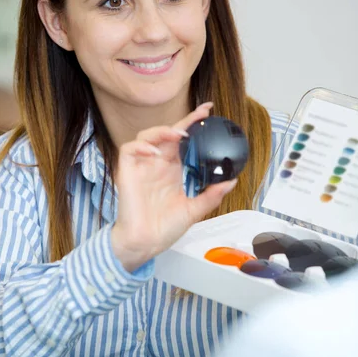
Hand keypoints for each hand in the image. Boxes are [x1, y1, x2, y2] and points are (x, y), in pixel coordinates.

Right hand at [111, 103, 237, 271]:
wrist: (146, 243)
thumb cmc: (164, 228)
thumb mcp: (194, 210)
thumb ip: (211, 195)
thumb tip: (230, 181)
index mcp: (172, 169)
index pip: (182, 141)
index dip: (193, 124)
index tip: (208, 112)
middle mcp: (157, 164)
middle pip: (167, 133)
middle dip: (184, 121)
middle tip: (201, 115)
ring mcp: (141, 167)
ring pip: (146, 136)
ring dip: (162, 131)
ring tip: (178, 135)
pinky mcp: (127, 172)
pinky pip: (128, 150)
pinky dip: (140, 146)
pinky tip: (153, 152)